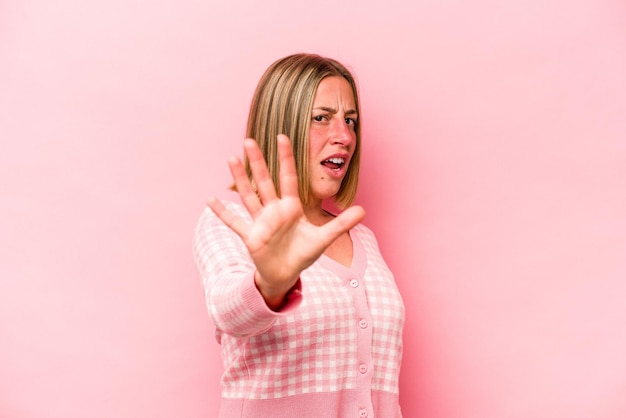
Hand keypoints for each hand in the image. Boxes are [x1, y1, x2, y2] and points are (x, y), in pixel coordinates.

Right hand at [207, 134, 364, 309]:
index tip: (282, 137)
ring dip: (239, 179)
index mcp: (291, 207)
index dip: (286, 158)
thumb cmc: (303, 254)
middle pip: (264, 181)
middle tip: (249, 139)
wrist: (286, 274)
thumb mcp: (324, 239)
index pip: (289, 178)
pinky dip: (223, 213)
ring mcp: (260, 221)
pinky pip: (234, 222)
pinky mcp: (250, 235)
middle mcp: (274, 210)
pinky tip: (210, 200)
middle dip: (257, 161)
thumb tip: (363, 210)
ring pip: (248, 196)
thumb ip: (341, 223)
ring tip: (231, 159)